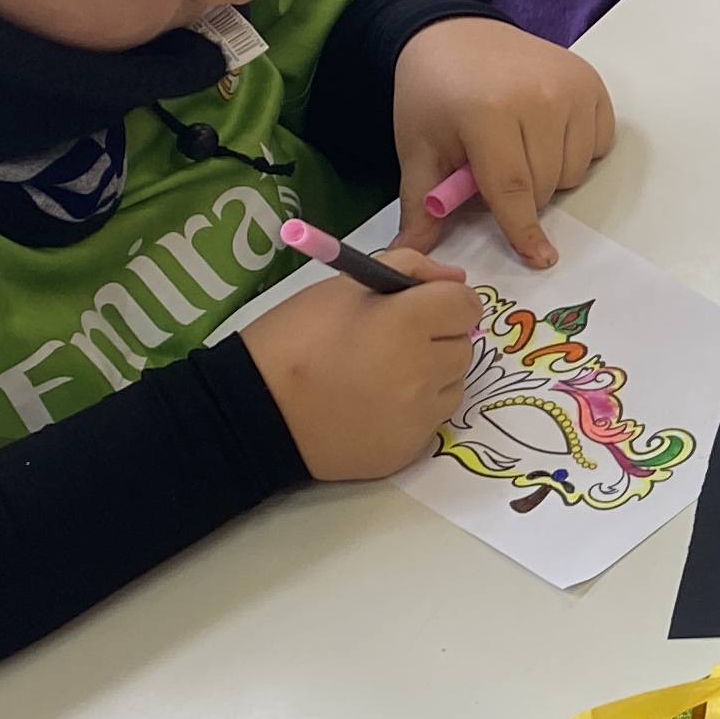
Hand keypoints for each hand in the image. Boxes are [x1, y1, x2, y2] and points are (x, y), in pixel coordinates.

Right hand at [242, 250, 481, 480]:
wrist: (253, 410)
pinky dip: (414, 410)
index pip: (466, 305)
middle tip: (390, 341)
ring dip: (431, 376)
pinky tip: (373, 406)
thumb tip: (455, 278)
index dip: (443, 301)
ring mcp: (419, 416)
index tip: (416, 307)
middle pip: (463, 345)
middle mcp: (423, 372)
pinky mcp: (410, 450)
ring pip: (453, 384)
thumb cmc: (295, 338)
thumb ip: (408, 268)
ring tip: (379, 374)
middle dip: (436, 338)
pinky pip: (433, 420)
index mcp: (407, 323)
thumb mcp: (344, 286)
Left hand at [392, 16, 614, 268]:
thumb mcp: (418, 148)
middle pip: (548, 185)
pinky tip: (547, 132)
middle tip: (495, 169)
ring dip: (551, 174)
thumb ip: (422, 205)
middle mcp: (538, 96)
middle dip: (524, 194)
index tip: (538, 257)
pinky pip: (598, 145)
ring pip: (576, 170)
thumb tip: (406, 257)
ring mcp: (570, 87)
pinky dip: (577, 150)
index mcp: (488, 111)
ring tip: (520, 148)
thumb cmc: (433, 93)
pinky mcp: (591, 83)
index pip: (514, 188)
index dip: (523, 229)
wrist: (455, 34)